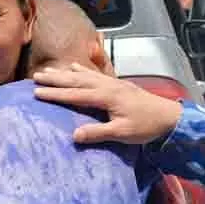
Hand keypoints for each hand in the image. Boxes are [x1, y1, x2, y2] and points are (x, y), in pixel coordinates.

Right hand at [32, 63, 182, 145]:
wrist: (169, 117)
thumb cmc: (145, 126)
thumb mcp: (122, 133)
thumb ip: (98, 133)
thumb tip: (74, 135)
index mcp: (106, 97)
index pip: (75, 95)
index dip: (55, 94)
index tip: (36, 92)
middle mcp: (107, 86)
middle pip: (76, 81)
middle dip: (55, 79)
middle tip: (36, 77)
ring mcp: (112, 83)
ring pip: (84, 76)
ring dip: (65, 73)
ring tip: (48, 71)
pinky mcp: (117, 84)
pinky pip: (95, 74)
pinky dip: (82, 70)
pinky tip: (74, 67)